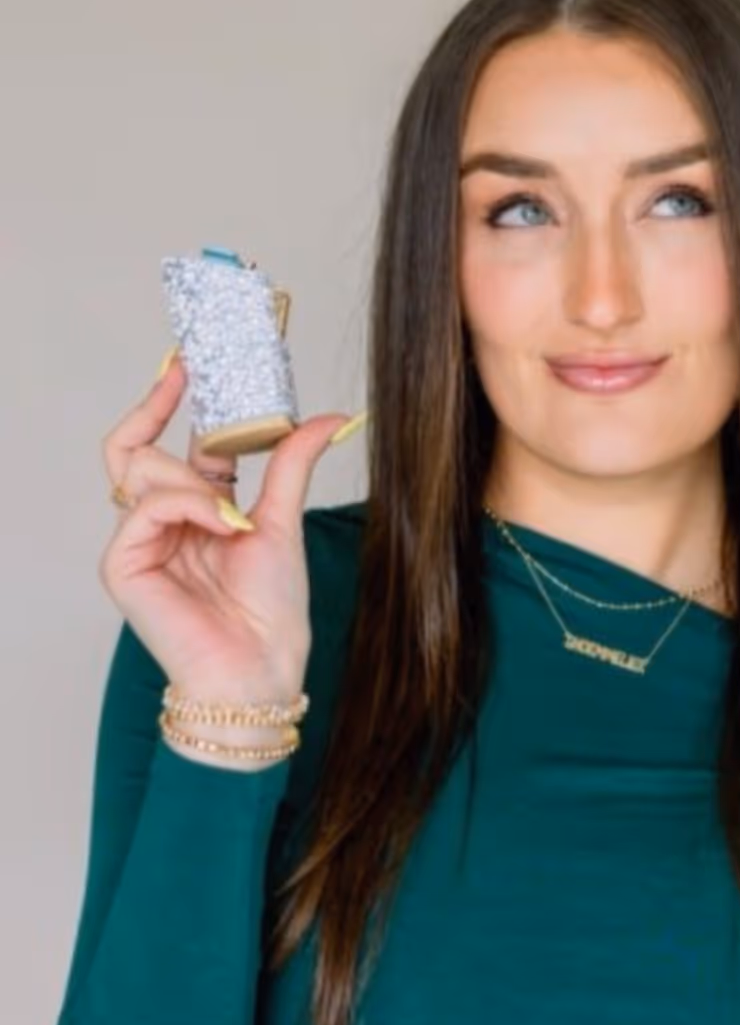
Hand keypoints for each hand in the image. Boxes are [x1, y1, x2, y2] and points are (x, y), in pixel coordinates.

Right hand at [98, 347, 356, 709]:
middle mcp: (162, 520)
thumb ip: (292, 462)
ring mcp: (139, 542)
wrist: (261, 664)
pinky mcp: (123, 564)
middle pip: (134, 446)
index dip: (172, 399)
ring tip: (234, 517)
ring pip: (142, 469)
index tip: (187, 360)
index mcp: (197, 508)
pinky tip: (220, 527)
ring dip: (194, 481)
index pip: (170, 441)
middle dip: (159, 405)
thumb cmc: (270, 608)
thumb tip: (331, 416)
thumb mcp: (283, 519)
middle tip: (185, 372)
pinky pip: (146, 507)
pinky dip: (188, 507)